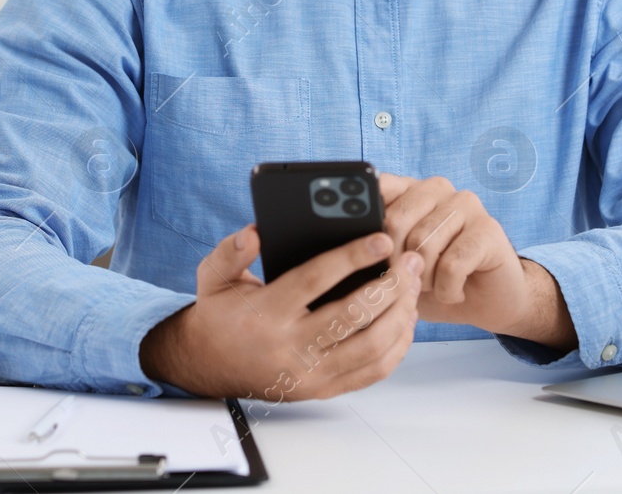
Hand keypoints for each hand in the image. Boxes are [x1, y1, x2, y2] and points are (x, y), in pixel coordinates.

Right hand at [140, 224, 422, 399]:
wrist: (209, 367)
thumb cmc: (221, 315)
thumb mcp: (214, 277)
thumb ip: (230, 252)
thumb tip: (255, 233)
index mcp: (266, 312)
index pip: (315, 280)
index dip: (352, 257)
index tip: (381, 239)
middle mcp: (290, 346)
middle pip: (353, 316)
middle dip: (390, 285)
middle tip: (410, 260)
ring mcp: (310, 373)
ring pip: (371, 347)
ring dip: (401, 314)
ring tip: (412, 286)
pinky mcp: (323, 389)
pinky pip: (372, 372)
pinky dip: (397, 346)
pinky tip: (404, 319)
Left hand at [379, 174, 574, 351]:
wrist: (487, 302)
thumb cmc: (434, 281)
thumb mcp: (395, 266)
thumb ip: (373, 248)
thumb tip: (344, 246)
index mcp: (409, 190)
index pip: (378, 187)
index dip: (366, 223)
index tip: (364, 251)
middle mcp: (437, 189)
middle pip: (395, 220)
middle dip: (394, 265)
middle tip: (410, 282)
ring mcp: (466, 204)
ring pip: (422, 246)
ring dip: (423, 282)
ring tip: (435, 287)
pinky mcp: (489, 228)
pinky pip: (451, 265)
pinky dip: (447, 291)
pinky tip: (455, 292)